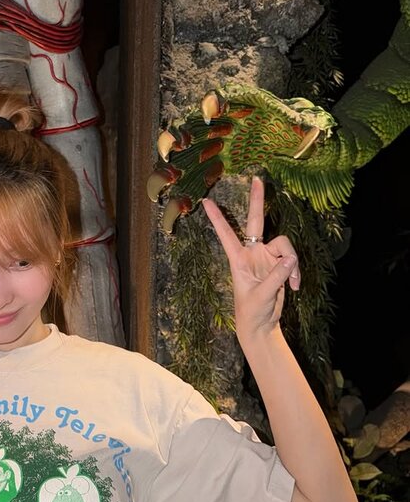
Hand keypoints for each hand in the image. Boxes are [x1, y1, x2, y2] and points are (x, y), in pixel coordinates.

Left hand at [202, 177, 299, 342]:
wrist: (262, 324)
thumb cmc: (251, 312)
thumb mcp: (261, 296)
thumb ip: (276, 277)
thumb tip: (291, 259)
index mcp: (238, 259)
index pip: (226, 233)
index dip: (217, 218)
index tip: (205, 201)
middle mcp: (252, 253)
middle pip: (256, 221)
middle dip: (258, 200)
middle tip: (257, 178)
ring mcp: (267, 257)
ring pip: (285, 245)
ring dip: (292, 263)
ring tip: (292, 283)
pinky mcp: (280, 264)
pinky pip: (292, 259)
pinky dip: (296, 272)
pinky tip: (295, 287)